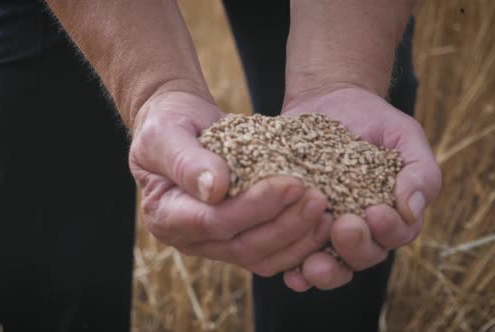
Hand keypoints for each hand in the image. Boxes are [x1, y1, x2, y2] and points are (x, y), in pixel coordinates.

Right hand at [129, 91, 332, 275]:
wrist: (180, 124)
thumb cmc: (169, 123)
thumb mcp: (166, 133)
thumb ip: (186, 161)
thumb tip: (215, 190)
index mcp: (166, 215)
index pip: (214, 221)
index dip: (254, 207)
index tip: (291, 184)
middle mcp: (189, 239)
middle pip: (243, 246)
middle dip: (285, 225)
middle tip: (319, 199)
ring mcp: (215, 244)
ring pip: (261, 257)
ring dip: (298, 238)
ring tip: (328, 213)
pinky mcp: (238, 239)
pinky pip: (271, 252)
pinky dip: (298, 241)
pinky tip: (323, 221)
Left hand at [280, 86, 441, 290]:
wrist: (329, 101)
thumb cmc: (374, 120)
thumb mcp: (404, 136)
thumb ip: (420, 170)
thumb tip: (414, 208)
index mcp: (390, 214)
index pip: (396, 234)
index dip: (388, 230)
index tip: (375, 212)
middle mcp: (360, 230)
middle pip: (363, 256)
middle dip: (355, 248)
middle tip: (344, 227)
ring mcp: (326, 230)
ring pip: (331, 266)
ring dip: (324, 271)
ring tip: (312, 265)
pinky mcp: (295, 225)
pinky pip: (295, 256)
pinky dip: (294, 271)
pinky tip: (290, 274)